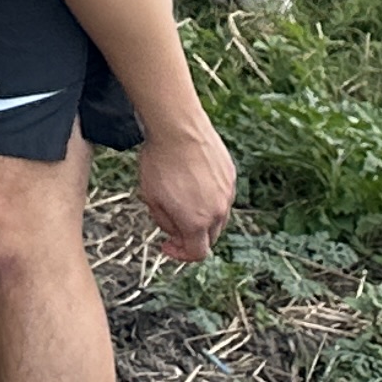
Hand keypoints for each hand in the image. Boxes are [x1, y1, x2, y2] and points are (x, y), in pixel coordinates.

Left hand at [135, 121, 237, 262]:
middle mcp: (218, 211)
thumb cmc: (160, 161)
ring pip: (218, 216)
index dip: (181, 254)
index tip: (168, 245)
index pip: (197, 253)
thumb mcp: (150, 197)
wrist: (177, 127)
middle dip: (191, 235)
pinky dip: (209, 196)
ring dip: (202, 215)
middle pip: (209, 237)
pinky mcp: (230, 176)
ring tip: (181, 196)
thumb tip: (174, 232)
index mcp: (197, 222)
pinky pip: (222, 195)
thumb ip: (164, 222)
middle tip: (173, 221)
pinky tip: (192, 180)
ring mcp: (227, 193)